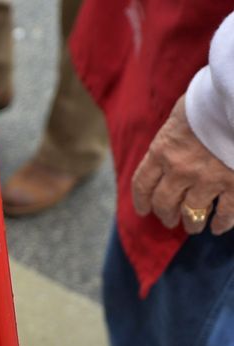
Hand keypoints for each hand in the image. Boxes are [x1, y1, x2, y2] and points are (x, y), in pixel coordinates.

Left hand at [132, 95, 233, 234]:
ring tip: (193, 226)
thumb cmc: (212, 98)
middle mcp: (179, 170)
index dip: (141, 200)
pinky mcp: (233, 184)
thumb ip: (174, 136)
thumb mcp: (181, 113)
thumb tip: (173, 144)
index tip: (143, 210)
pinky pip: (226, 212)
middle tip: (169, 220)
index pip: (142, 183)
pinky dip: (222, 222)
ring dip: (191, 222)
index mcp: (162, 150)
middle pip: (165, 202)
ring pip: (193, 211)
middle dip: (165, 214)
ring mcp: (207, 179)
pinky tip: (219, 227)